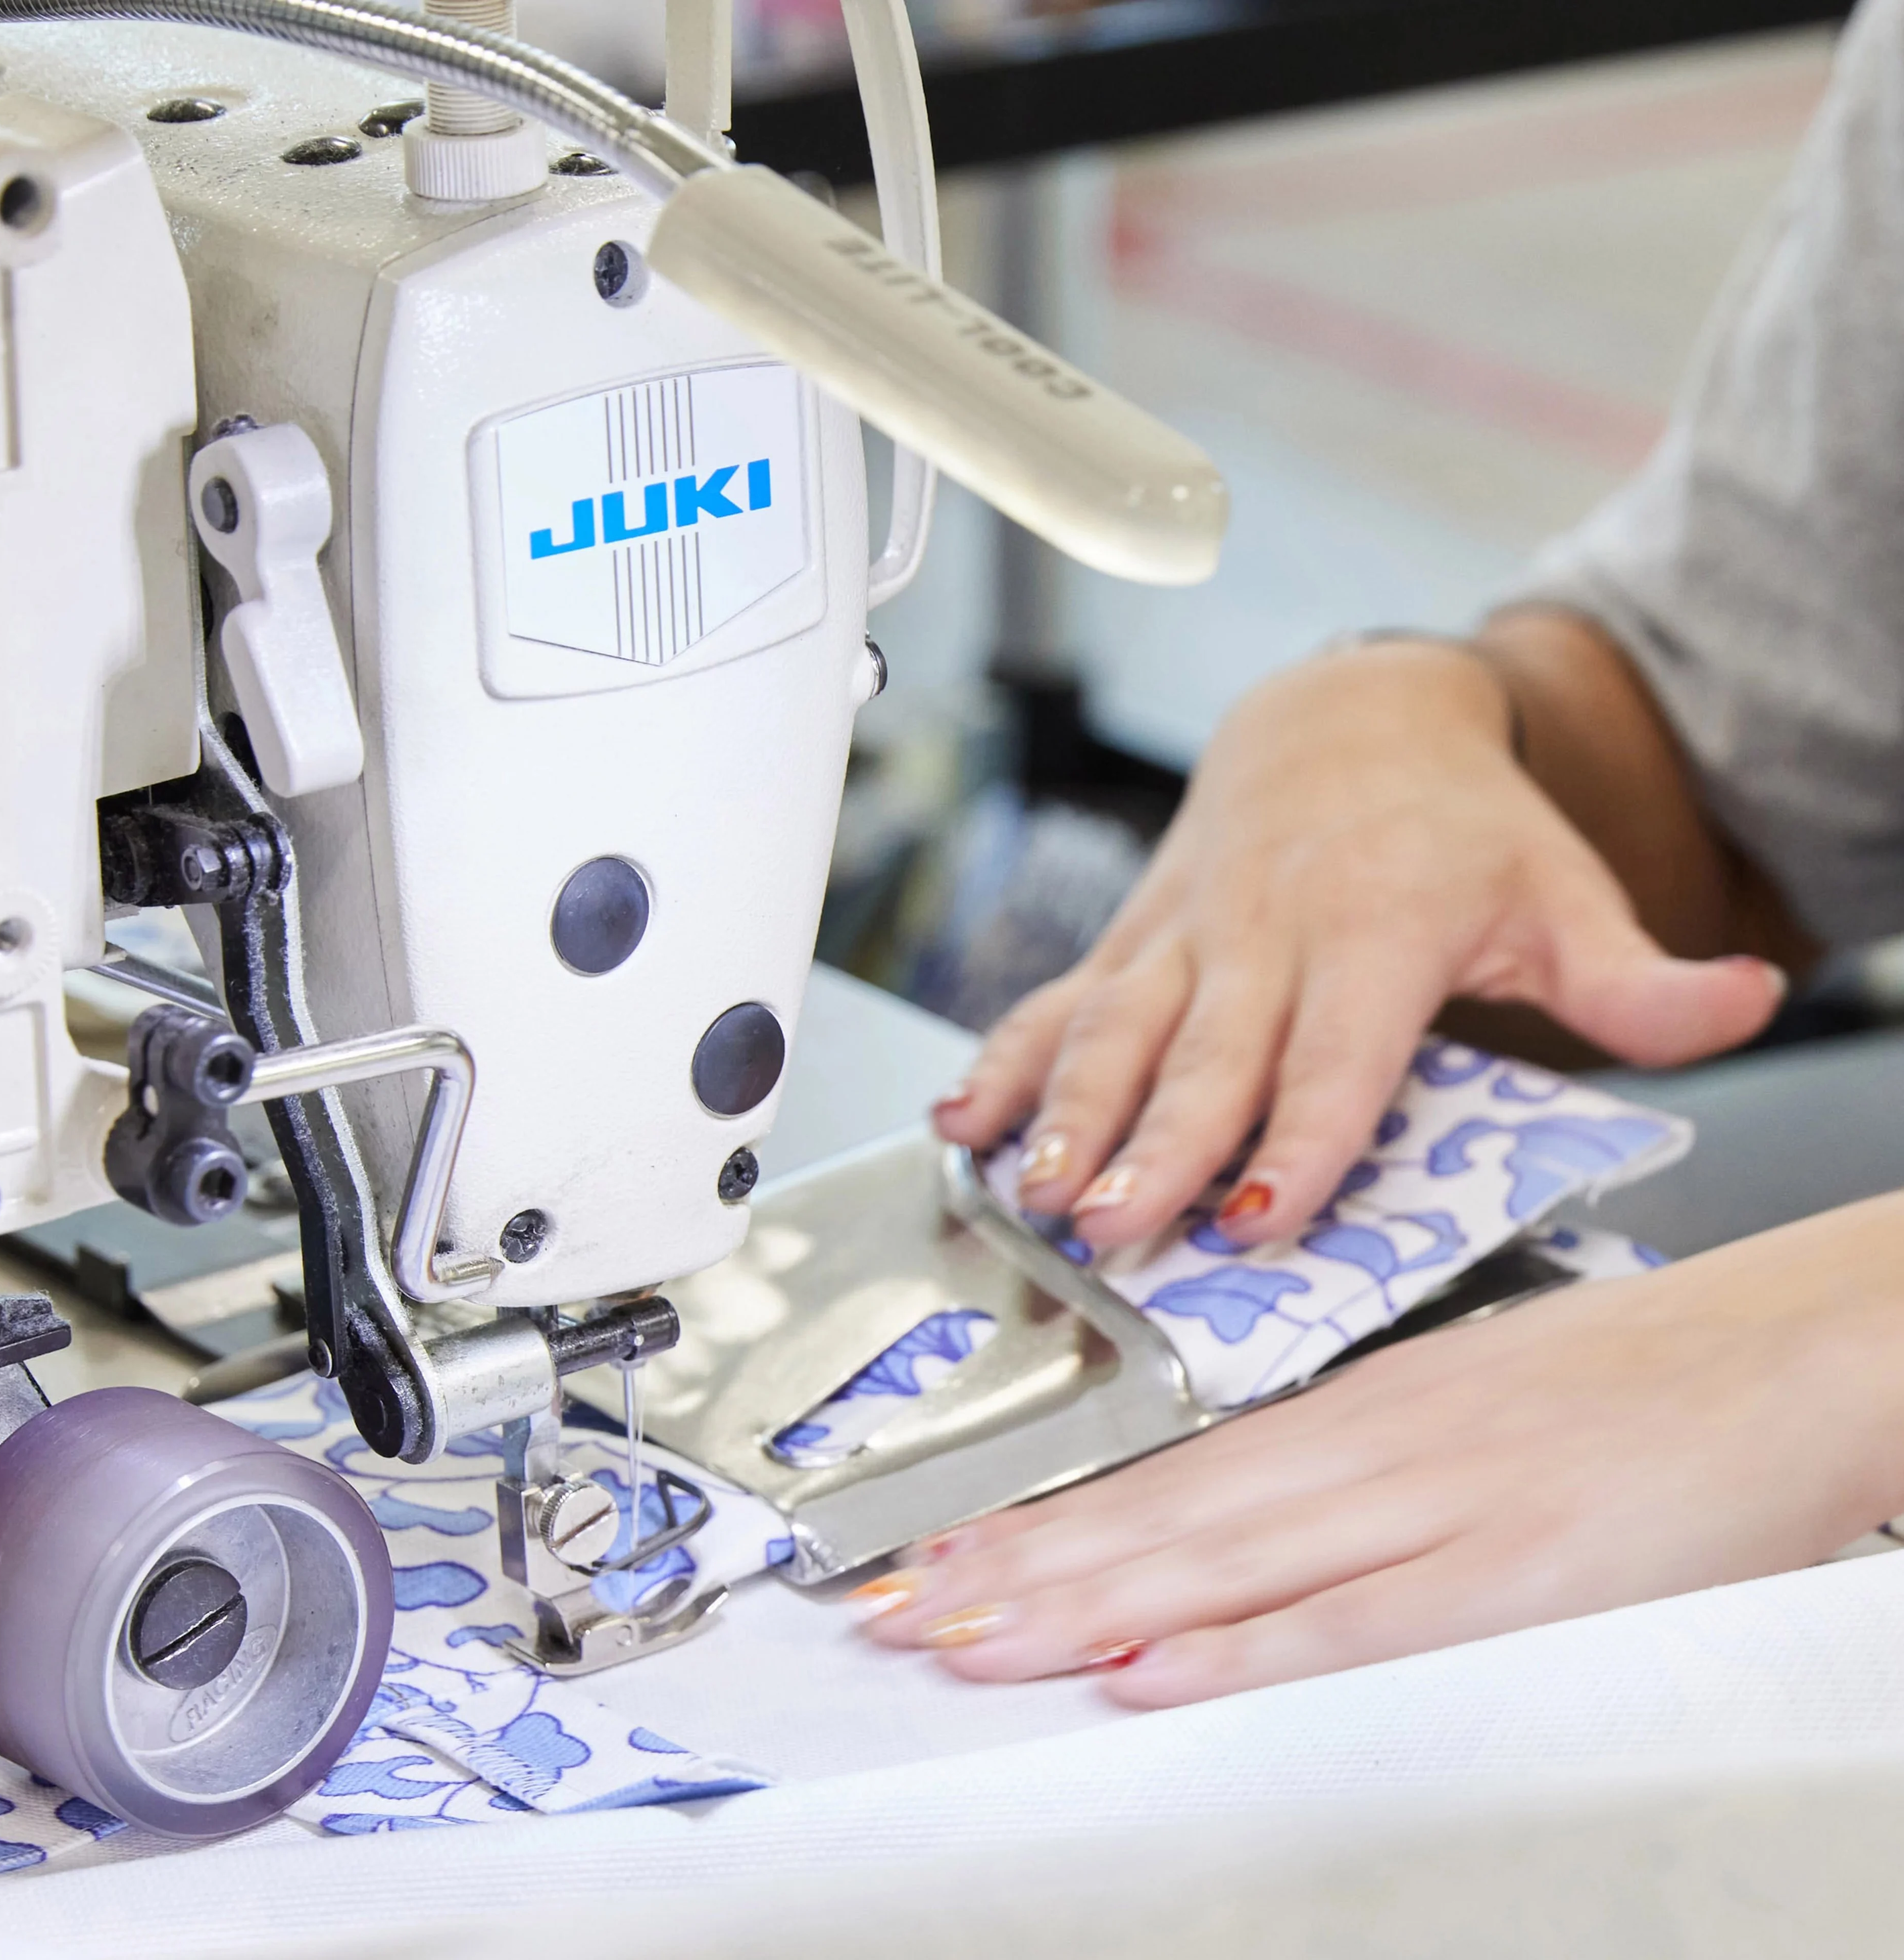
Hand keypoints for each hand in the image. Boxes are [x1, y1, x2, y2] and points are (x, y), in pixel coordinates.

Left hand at [853, 1195, 1903, 1704]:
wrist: (1790, 1345)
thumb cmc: (1638, 1382)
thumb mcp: (1470, 1414)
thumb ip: (1358, 1476)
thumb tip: (1244, 1536)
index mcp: (1360, 1410)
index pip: (1168, 1478)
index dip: (1043, 1523)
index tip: (942, 1556)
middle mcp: (1372, 1449)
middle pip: (1165, 1520)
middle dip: (1020, 1570)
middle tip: (901, 1607)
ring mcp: (1439, 1506)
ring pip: (1225, 1561)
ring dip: (1085, 1601)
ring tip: (967, 1634)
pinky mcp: (1519, 1571)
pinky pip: (1359, 1619)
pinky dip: (1249, 1647)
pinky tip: (1153, 1668)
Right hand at [931, 638, 1784, 1249]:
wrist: (1346, 718)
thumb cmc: (1457, 824)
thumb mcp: (1563, 891)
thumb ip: (1640, 975)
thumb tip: (1749, 1003)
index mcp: (1374, 933)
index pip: (1333, 1056)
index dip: (1295, 1140)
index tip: (1254, 1214)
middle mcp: (1266, 933)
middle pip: (1201, 1055)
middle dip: (1149, 1145)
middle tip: (1111, 1228)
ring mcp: (1187, 934)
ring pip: (1110, 1028)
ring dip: (1062, 1113)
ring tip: (1026, 1190)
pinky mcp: (1135, 937)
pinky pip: (1056, 998)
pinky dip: (1003, 1059)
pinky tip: (960, 1118)